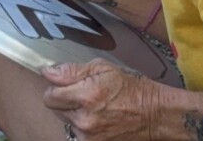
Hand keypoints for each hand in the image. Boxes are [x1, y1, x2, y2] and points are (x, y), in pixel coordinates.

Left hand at [43, 58, 160, 140]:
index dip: (56, 86)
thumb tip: (49, 71)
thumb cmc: (132, 89)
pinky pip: (75, 133)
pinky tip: (97, 119)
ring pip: (65, 121)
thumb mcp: (105, 68)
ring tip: (94, 107)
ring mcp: (88, 135)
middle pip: (54, 108)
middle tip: (83, 94)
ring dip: (73, 114)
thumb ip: (73, 70)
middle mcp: (84, 118)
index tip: (63, 84)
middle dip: (65, 99)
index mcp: (87, 95)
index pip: (50, 95)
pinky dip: (82, 126)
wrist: (153, 115)